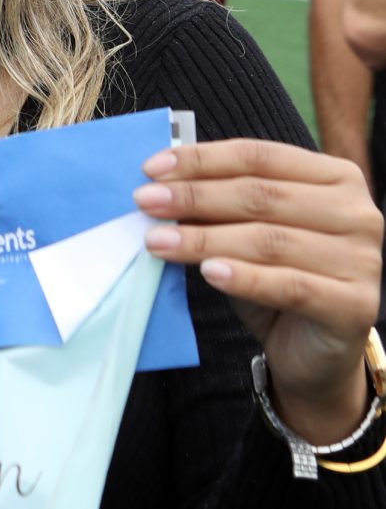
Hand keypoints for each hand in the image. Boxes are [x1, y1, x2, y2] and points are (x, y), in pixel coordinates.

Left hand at [137, 138, 382, 440]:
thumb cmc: (277, 279)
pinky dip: (244, 277)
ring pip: (270, 241)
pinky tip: (208, 272)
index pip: (261, 157)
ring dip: (205, 239)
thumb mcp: (247, 233)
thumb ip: (220, 206)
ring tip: (156, 241)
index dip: (203, 160)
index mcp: (337, 178)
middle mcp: (359, 213)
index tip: (151, 169)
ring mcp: (363, 259)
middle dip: (195, 197)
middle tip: (145, 202)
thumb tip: (161, 184)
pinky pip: (290, 286)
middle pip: (263, 196)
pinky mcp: (355, 305)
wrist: (313, 352)